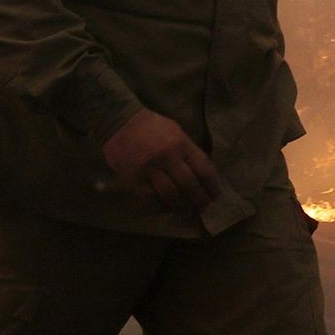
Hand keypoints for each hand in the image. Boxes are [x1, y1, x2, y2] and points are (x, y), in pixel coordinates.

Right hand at [102, 109, 219, 211]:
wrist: (120, 123)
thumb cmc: (152, 126)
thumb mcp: (176, 131)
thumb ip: (189, 151)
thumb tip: (203, 173)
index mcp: (181, 144)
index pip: (203, 170)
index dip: (212, 186)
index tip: (214, 195)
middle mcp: (167, 158)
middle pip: (189, 186)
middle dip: (199, 200)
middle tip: (203, 207)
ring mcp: (150, 169)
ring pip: (171, 195)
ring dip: (181, 206)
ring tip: (186, 210)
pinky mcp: (135, 179)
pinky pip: (151, 198)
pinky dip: (162, 205)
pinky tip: (167, 207)